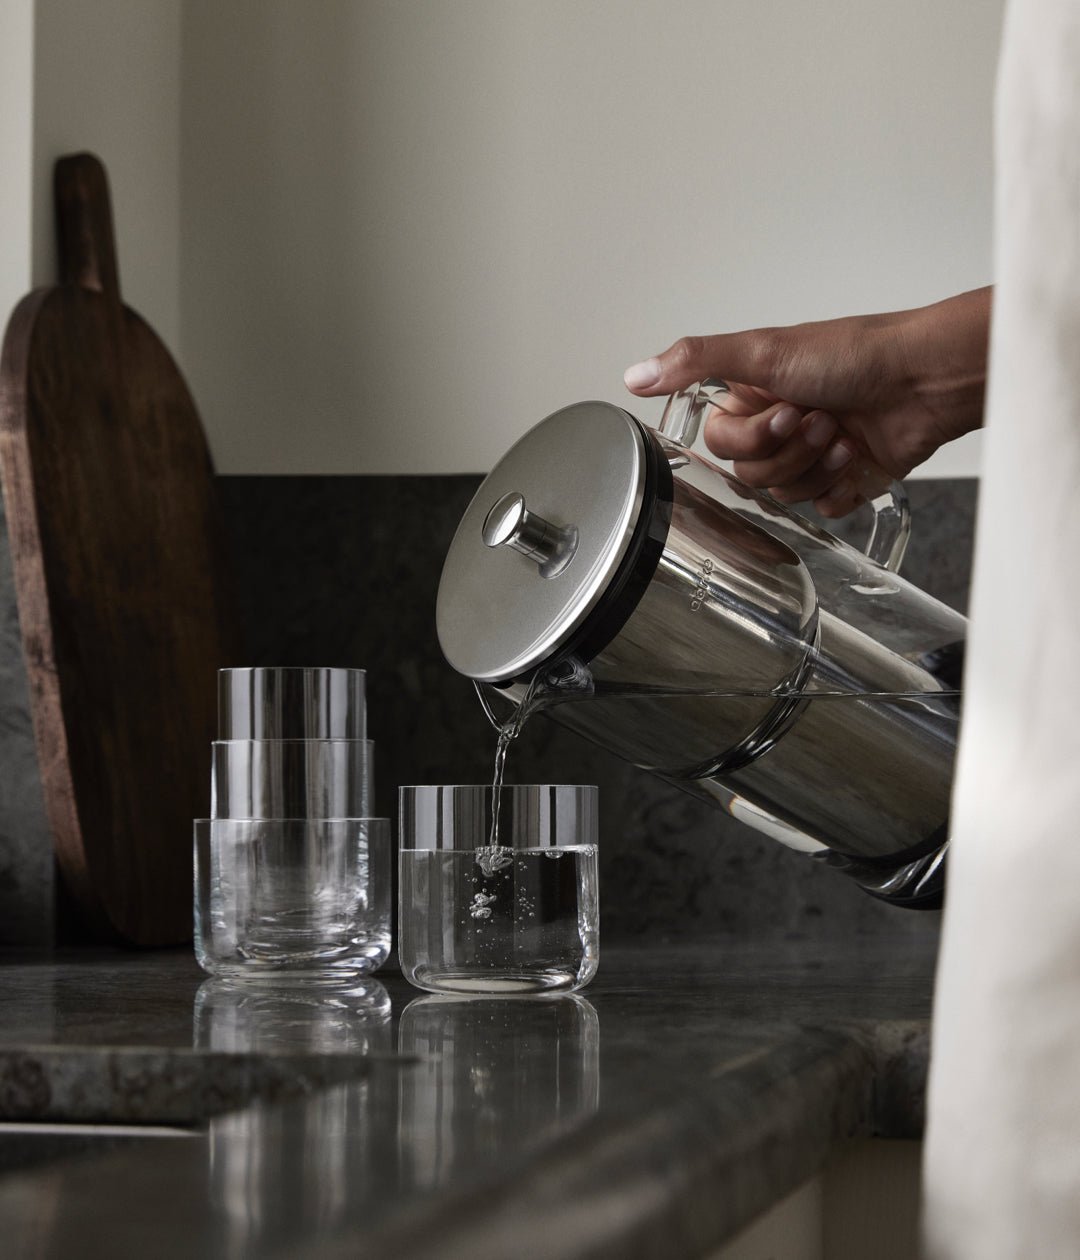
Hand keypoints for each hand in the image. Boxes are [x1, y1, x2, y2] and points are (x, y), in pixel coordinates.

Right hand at [623, 288, 989, 515]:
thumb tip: (635, 374)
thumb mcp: (765, 349)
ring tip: (844, 430)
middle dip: (789, 450)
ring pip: (784, 494)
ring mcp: (810, 455)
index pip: (720, 444)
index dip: (752, 436)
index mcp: (752, 395)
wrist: (924, 380)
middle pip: (750, 473)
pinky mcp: (842, 480)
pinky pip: (820, 509)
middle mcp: (778, 425)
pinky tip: (858, 456)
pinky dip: (840, 486)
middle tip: (820, 417)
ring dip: (817, 464)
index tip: (785, 408)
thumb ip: (694, 361)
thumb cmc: (855, 354)